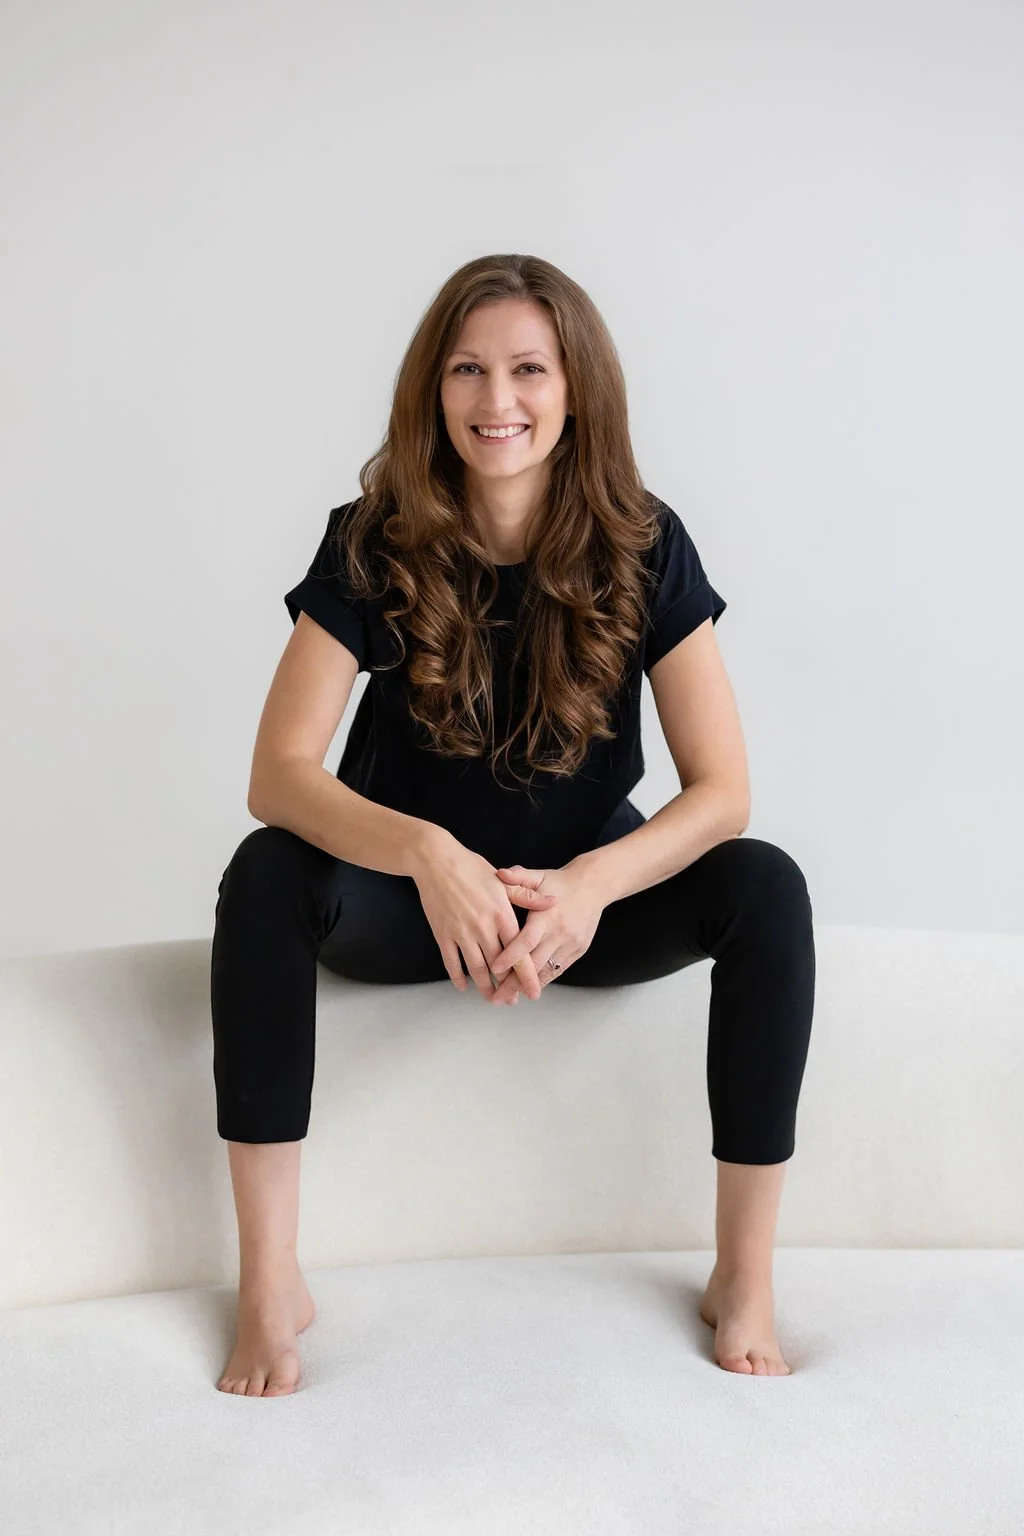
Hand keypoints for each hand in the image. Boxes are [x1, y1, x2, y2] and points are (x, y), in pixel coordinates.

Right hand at [411, 830, 557, 1003]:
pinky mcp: (442, 934)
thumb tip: (554, 902)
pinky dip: (458, 977)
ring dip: (484, 986)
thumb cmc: (471, 867)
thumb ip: (528, 896)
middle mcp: (482, 927)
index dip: (526, 975)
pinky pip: (451, 962)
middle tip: (513, 1000)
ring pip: (476, 968)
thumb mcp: (503, 880)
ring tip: (492, 998)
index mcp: (501, 914)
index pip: (518, 952)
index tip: (533, 992)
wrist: (435, 860)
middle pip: (498, 965)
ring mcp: (460, 932)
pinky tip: (464, 986)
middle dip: (507, 986)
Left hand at [487, 862, 605, 1003]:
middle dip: (514, 983)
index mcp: (547, 916)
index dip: (510, 956)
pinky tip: (529, 988)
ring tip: (509, 999)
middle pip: (534, 964)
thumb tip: (499, 874)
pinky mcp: (578, 951)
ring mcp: (570, 944)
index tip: (494, 969)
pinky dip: (543, 980)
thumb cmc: (560, 882)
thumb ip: (518, 878)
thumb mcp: (539, 876)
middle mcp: (559, 933)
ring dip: (528, 986)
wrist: (594, 886)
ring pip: (547, 972)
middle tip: (496, 998)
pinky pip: (558, 970)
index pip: (526, 941)